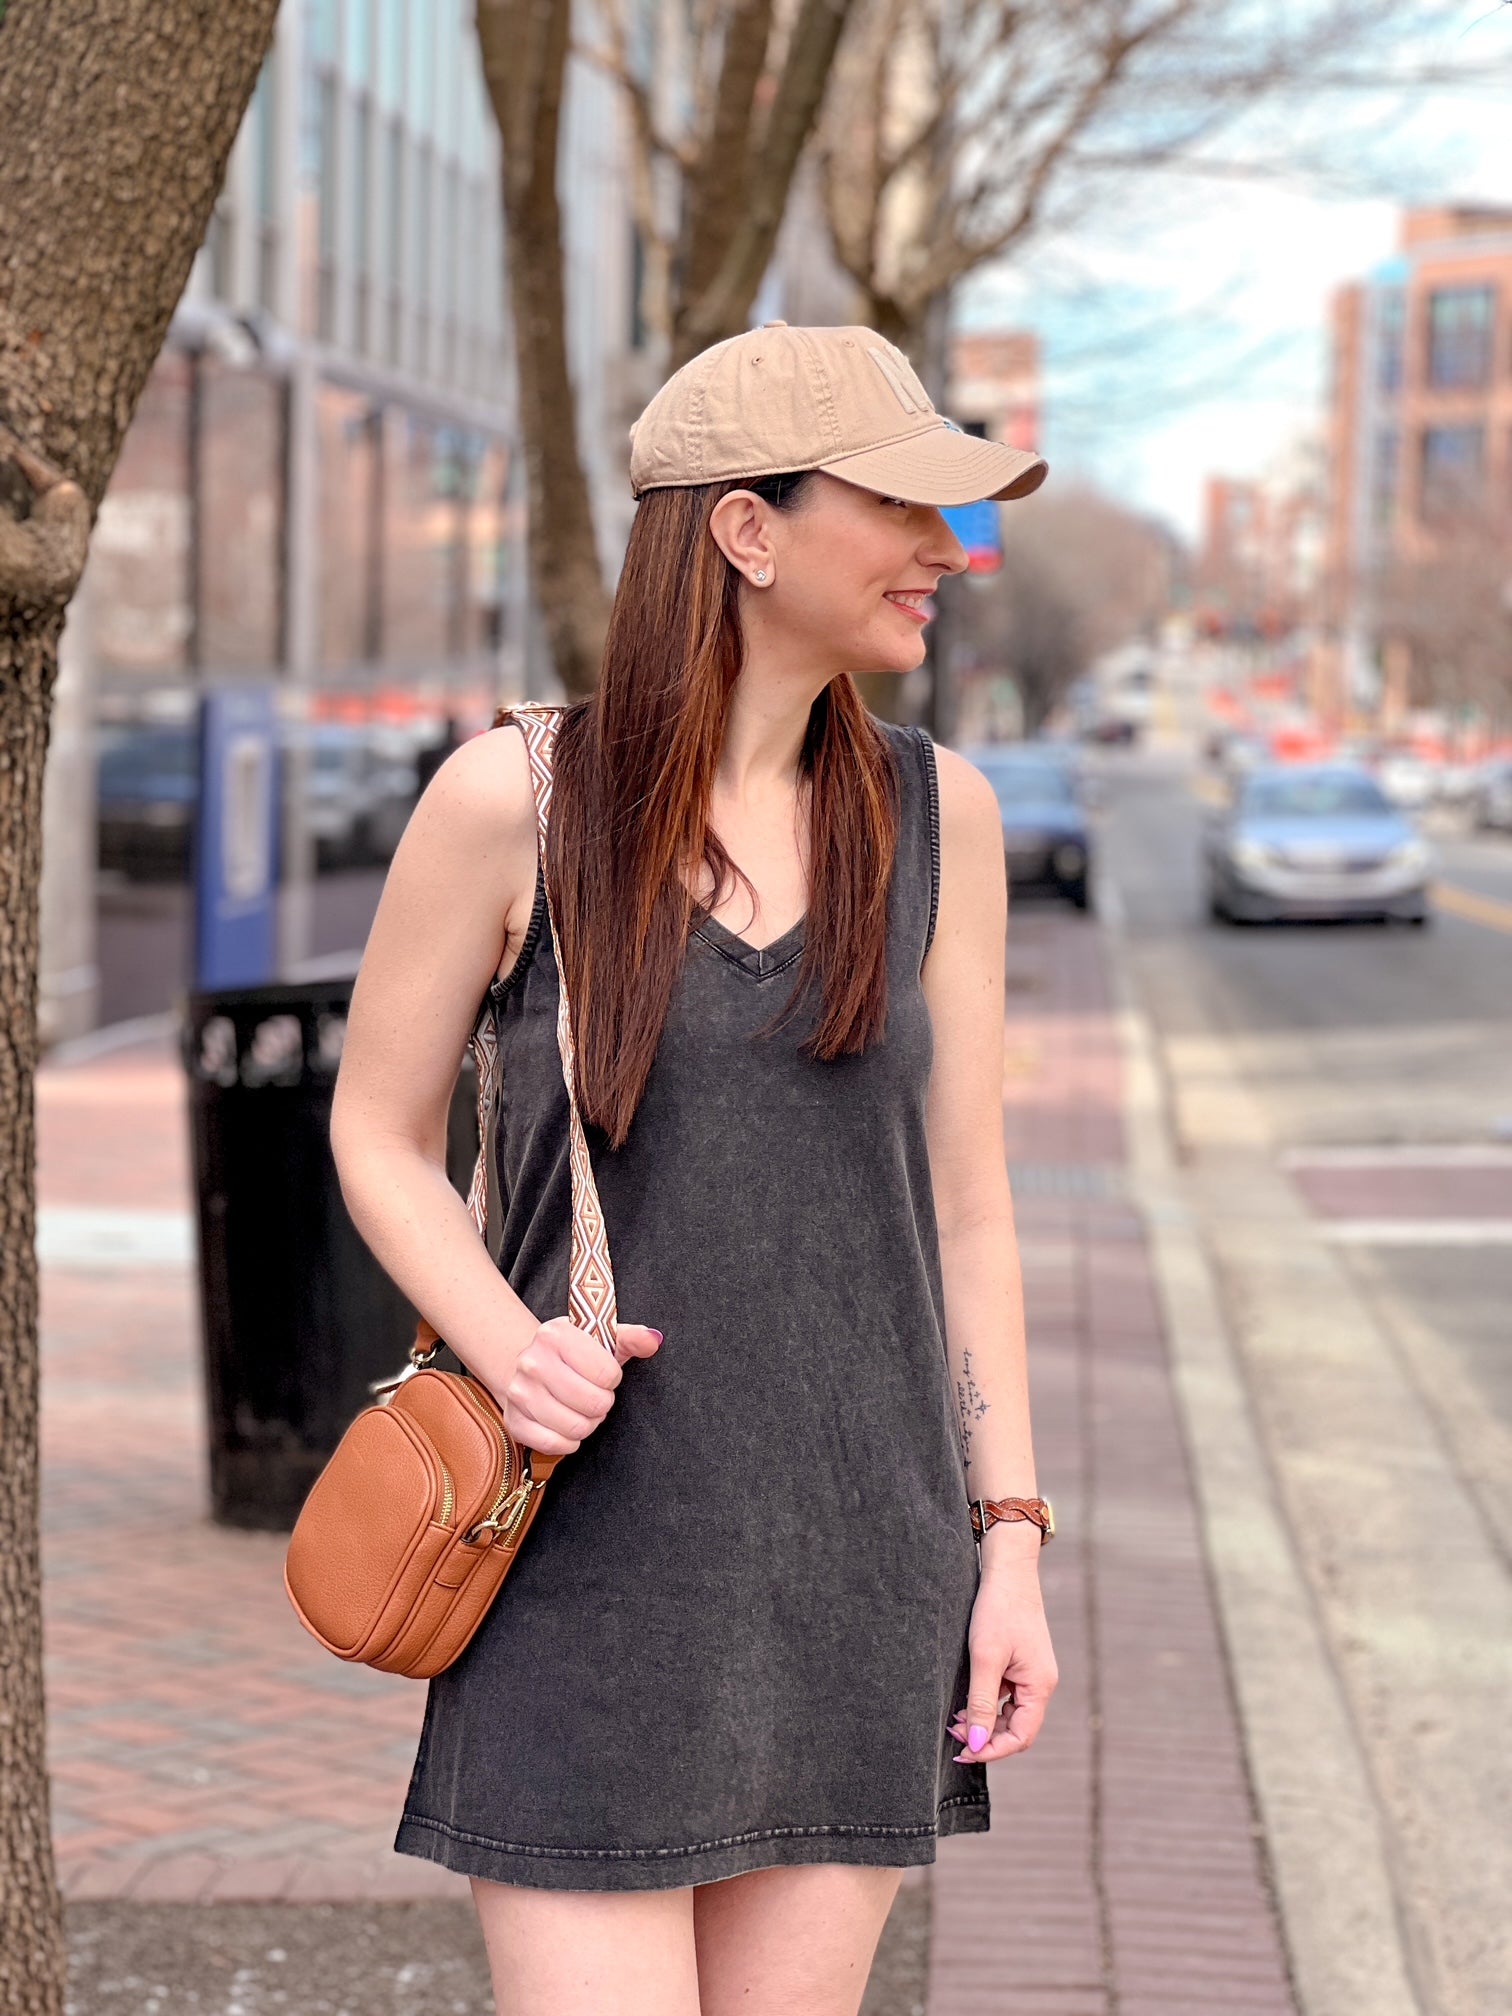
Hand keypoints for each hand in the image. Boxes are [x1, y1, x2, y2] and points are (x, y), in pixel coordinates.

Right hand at [497, 1316, 661, 1455]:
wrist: (526, 1364)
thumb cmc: (573, 1354)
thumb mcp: (601, 1339)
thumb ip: (631, 1338)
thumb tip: (653, 1340)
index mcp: (556, 1334)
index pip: (607, 1374)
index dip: (612, 1379)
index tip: (604, 1375)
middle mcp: (532, 1361)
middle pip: (593, 1404)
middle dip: (602, 1404)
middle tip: (595, 1397)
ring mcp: (519, 1392)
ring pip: (575, 1428)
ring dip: (587, 1424)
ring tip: (582, 1411)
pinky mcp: (514, 1421)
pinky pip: (554, 1444)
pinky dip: (568, 1442)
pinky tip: (566, 1426)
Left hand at [948, 1560, 1057, 1763]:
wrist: (1008, 1571)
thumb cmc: (998, 1610)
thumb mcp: (985, 1658)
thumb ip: (981, 1703)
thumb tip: (977, 1744)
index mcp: (1039, 1686)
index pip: (1021, 1737)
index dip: (992, 1750)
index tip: (963, 1751)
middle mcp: (1040, 1684)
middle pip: (1017, 1729)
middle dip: (985, 1737)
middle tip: (952, 1734)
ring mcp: (1032, 1674)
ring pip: (1010, 1714)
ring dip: (985, 1722)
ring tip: (955, 1720)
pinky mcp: (1021, 1664)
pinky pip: (1006, 1696)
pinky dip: (987, 1704)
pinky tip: (966, 1700)